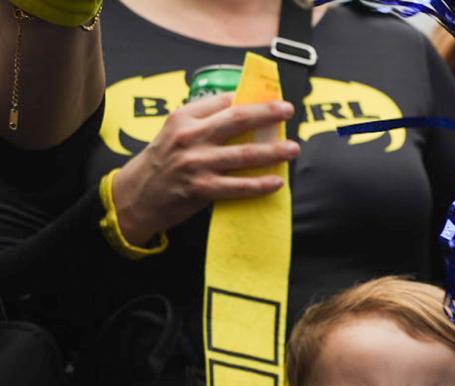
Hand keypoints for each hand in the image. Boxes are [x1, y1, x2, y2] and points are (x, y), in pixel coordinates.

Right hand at [112, 93, 299, 244]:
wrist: (137, 195)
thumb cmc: (163, 162)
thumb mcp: (175, 133)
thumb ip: (203, 122)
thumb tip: (242, 110)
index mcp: (183, 118)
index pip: (222, 101)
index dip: (249, 98)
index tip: (271, 97)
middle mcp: (190, 137)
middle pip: (237, 119)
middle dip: (267, 113)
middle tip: (288, 110)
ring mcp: (196, 163)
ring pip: (244, 154)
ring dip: (273, 151)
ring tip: (293, 148)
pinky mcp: (202, 188)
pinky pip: (239, 186)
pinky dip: (260, 184)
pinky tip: (277, 181)